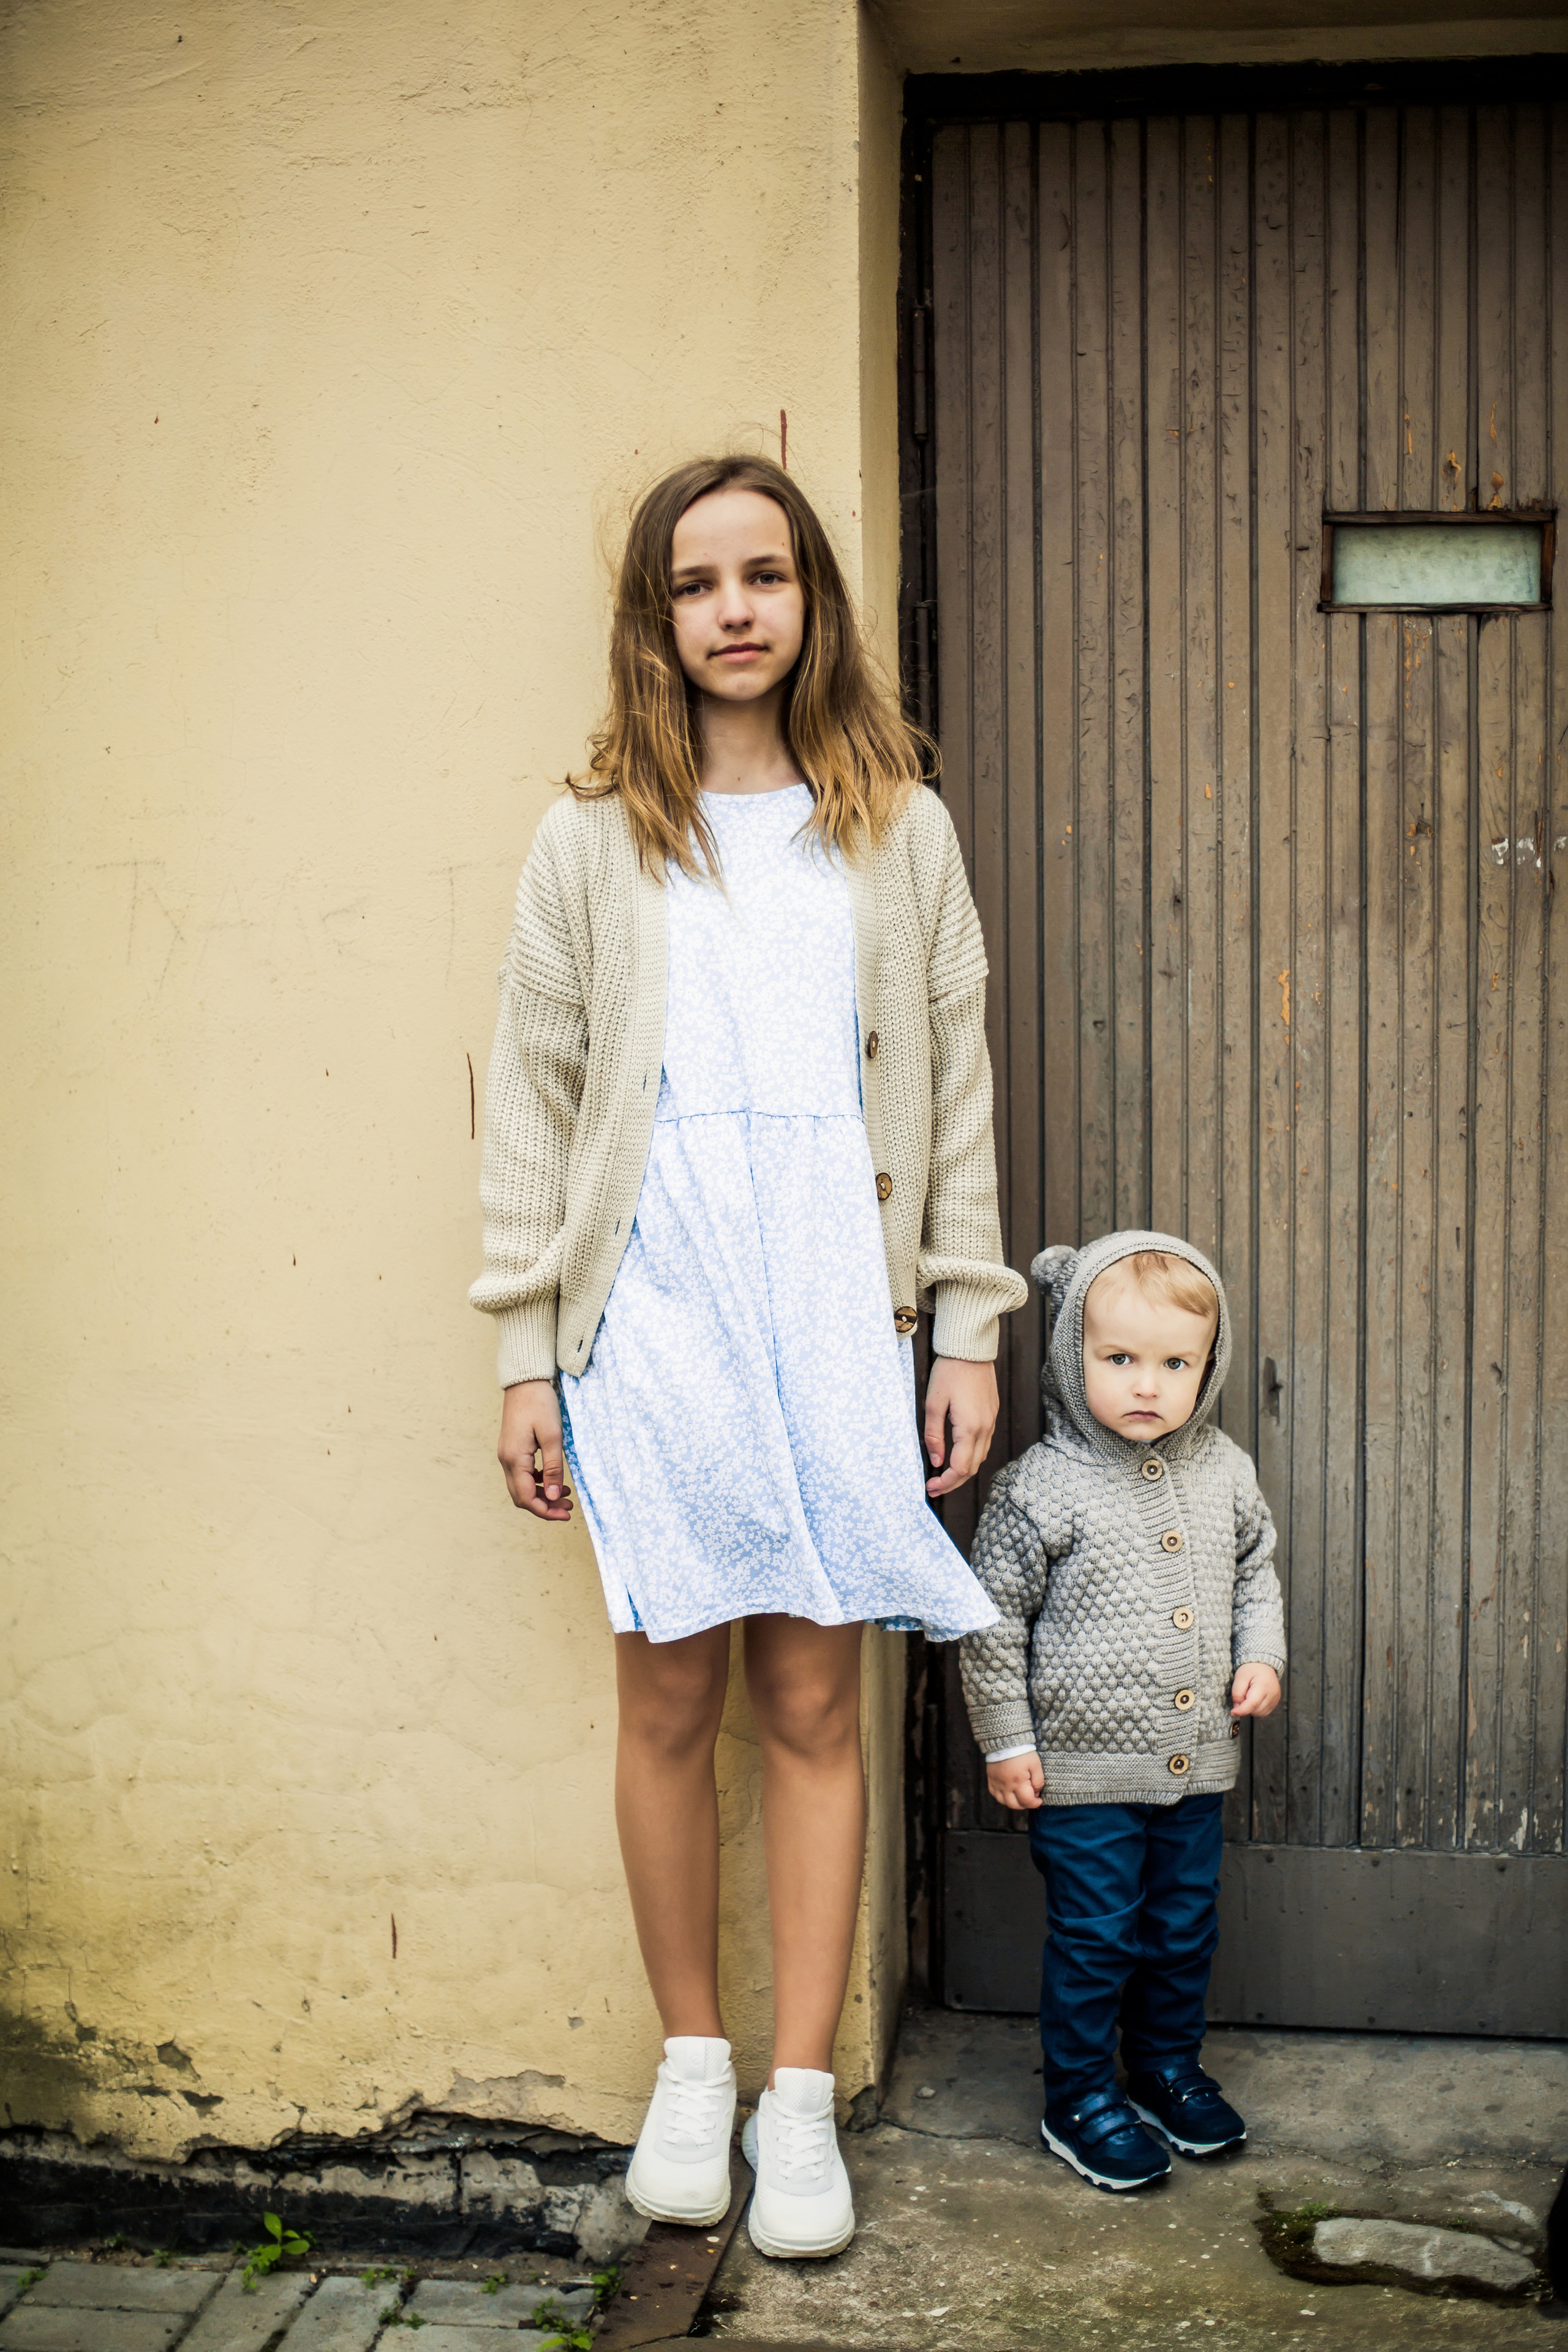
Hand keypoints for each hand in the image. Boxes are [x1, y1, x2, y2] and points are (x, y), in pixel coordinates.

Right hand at [497, 1379, 574, 1520]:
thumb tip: (555, 1497)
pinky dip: (537, 1482)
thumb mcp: (553, 1436)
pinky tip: (554, 1479)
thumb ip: (554, 1468)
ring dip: (542, 1495)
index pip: (527, 1498)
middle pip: (522, 1497)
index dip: (546, 1511)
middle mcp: (506, 1460)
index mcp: (514, 1459)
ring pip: (521, 1487)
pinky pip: (522, 1475)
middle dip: (545, 1506)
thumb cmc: (540, 1404)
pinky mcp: (512, 1449)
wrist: (525, 1381)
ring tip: (566, 1495)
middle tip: (569, 1507)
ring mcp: (507, 1454)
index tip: (566, 1514)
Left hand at [923, 1357, 998, 1496]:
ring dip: (963, 1470)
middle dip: (953, 1482)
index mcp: (970, 1427)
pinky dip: (971, 1456)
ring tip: (943, 1475)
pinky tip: (957, 1455)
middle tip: (934, 1487)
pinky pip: (984, 1444)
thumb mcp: (933, 1404)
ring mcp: (991, 1421)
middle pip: (973, 1468)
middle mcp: (985, 1428)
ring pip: (980, 1457)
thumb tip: (936, 1461)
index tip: (930, 1487)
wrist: (970, 1349)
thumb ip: (934, 1435)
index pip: (960, 1468)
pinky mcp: (991, 1414)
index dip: (946, 1483)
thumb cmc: (949, 1372)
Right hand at [987, 1751, 1044, 1810]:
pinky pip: (994, 1794)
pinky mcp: (991, 1778)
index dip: (1035, 1803)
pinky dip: (1002, 1797)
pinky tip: (1008, 1793)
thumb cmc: (1022, 1751)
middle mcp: (1006, 1785)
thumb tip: (1037, 1792)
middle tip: (1031, 1799)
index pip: (1027, 1801)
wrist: (1005, 1739)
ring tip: (1020, 1797)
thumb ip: (1039, 1780)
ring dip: (1013, 1803)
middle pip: (1014, 1805)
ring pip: (1003, 1802)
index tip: (1040, 1800)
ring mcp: (997, 1783)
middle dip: (1025, 1805)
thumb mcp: (1036, 1764)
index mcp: (1018, 1781)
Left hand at [1230, 1661, 1281, 1717]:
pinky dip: (1257, 1709)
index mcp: (1263, 1685)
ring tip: (1249, 1695)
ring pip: (1260, 1713)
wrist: (1263, 1665)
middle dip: (1245, 1707)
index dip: (1241, 1710)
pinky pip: (1264, 1712)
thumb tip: (1237, 1707)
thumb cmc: (1251, 1669)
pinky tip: (1254, 1699)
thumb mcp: (1240, 1676)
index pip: (1252, 1704)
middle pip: (1256, 1710)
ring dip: (1251, 1709)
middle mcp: (1272, 1694)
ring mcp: (1275, 1699)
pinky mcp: (1275, 1702)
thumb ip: (1237, 1692)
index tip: (1232, 1712)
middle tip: (1243, 1695)